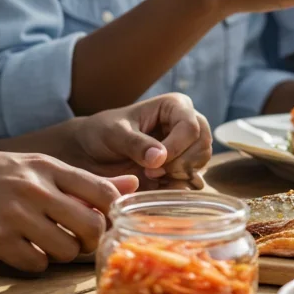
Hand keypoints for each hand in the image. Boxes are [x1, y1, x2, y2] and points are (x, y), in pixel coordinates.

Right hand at [0, 149, 138, 272]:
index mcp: (48, 166)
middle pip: (92, 226)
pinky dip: (35, 263)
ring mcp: (15, 216)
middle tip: (80, 242)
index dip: (112, 213)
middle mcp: (36, 189)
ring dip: (63, 254)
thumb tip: (132, 183)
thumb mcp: (32, 163)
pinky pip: (35, 264)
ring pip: (66, 250)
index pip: (104, 192)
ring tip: (47, 244)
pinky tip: (22, 251)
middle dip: (93, 241)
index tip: (104, 221)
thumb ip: (79, 178)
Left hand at [71, 93, 212, 188]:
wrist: (90, 153)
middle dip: (180, 164)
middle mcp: (187, 123)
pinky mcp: (182, 167)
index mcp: (174, 106)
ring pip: (201, 163)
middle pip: (202, 146)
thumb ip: (135, 144)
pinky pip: (192, 180)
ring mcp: (187, 146)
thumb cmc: (101, 133)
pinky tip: (156, 184)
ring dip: (178, 175)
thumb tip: (160, 158)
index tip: (152, 165)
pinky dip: (177, 186)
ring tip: (151, 175)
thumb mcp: (113, 134)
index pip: (191, 128)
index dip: (176, 148)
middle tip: (152, 172)